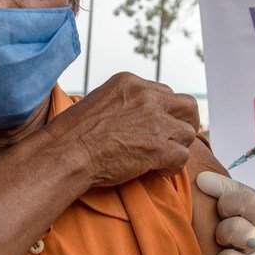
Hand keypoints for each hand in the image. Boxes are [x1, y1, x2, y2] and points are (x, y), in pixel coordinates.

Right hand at [43, 72, 199, 187]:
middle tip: (176, 139)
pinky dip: (172, 167)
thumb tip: (139, 117)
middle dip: (186, 123)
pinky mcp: (158, 147)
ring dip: (177, 148)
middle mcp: (146, 97)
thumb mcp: (100, 102)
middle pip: (188, 106)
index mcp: (130, 83)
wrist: (66, 153)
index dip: (165, 112)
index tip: (158, 126)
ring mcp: (155, 121)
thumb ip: (124, 104)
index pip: (165, 93)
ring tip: (160, 159)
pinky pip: (183, 157)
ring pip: (188, 133)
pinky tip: (157, 171)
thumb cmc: (74, 134)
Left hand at [196, 171, 254, 254]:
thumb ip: (251, 210)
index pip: (246, 192)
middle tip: (224, 218)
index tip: (202, 180)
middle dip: (223, 207)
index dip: (221, 185)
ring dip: (222, 235)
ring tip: (230, 244)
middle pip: (240, 203)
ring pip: (229, 230)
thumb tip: (214, 188)